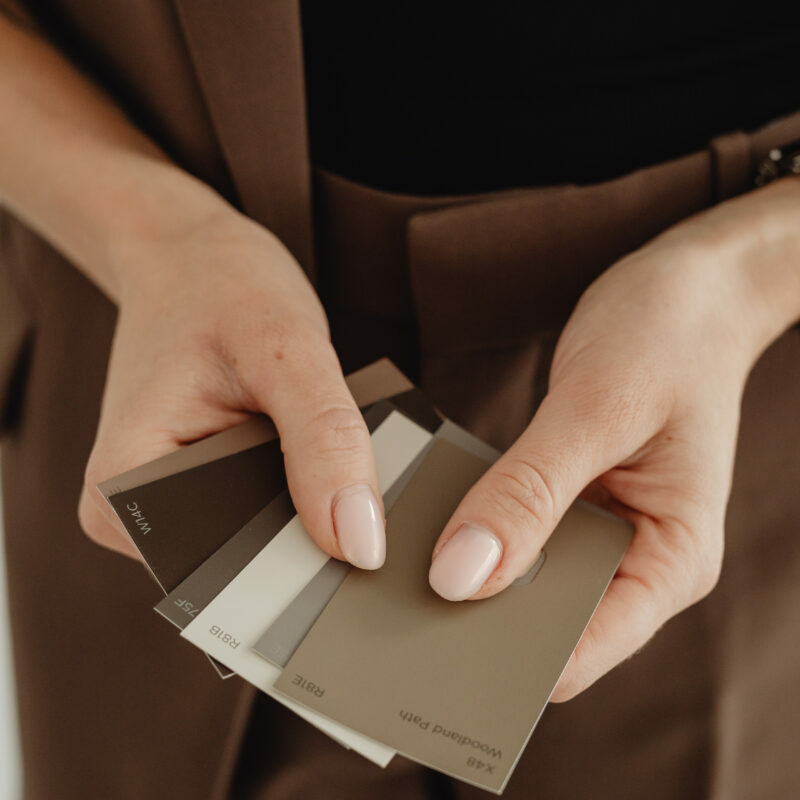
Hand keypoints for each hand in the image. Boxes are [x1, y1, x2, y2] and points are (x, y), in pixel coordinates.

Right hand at [79, 206, 386, 569]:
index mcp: (124, 486)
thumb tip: (357, 543)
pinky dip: (303, 492)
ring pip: (260, 542)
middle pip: (244, 564)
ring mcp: (165, 503)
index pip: (225, 573)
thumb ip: (324, 441)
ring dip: (311, 511)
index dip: (302, 569)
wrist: (190, 259)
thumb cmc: (221, 286)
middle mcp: (132, 510)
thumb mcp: (286, 349)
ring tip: (340, 464)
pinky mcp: (196, 489)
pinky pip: (263, 513)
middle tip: (366, 498)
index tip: (368, 564)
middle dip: (312, 536)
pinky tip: (323, 461)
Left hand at [427, 178, 799, 700]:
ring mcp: (602, 531)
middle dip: (477, 616)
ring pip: (524, 582)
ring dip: (470, 569)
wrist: (691, 287)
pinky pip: (516, 532)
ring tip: (399, 561)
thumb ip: (529, 493)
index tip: (423, 644)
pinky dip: (477, 528)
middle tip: (393, 601)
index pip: (583, 651)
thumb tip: (460, 575)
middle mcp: (636, 559)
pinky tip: (430, 517)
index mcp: (671, 558)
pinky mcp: (571, 501)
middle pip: (546, 625)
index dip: (505, 659)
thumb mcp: (596, 409)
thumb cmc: (668, 337)